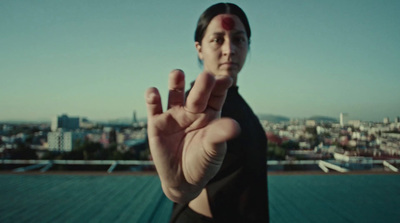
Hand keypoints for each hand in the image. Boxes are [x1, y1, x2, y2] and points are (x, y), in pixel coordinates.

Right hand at [145, 69, 239, 202]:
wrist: (182, 180)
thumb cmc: (203, 163)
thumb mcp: (213, 150)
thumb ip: (220, 136)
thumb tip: (235, 126)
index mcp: (210, 113)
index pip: (216, 96)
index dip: (220, 87)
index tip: (226, 80)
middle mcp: (192, 110)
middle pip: (197, 93)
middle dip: (202, 85)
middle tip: (206, 76)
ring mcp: (174, 114)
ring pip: (174, 93)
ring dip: (175, 83)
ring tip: (177, 74)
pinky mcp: (157, 123)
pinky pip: (153, 107)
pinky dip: (152, 98)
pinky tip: (154, 93)